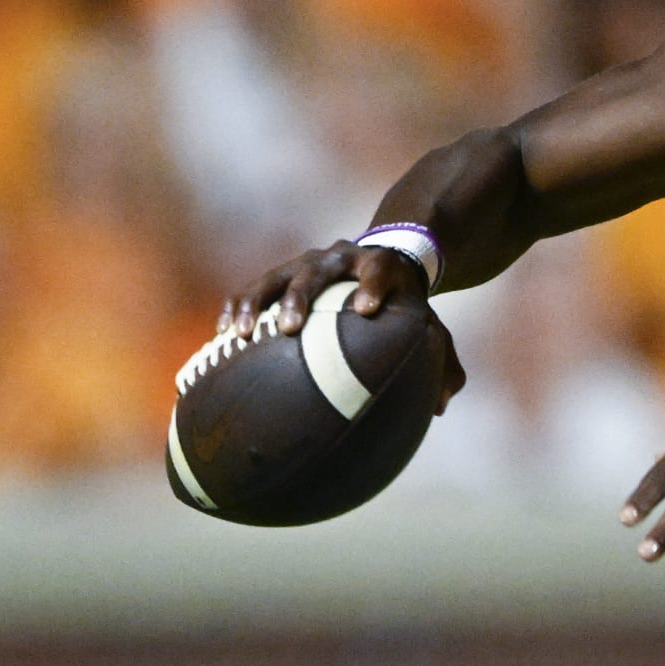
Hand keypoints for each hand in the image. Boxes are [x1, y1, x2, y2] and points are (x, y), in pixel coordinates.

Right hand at [217, 240, 467, 412]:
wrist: (382, 260)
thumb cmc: (402, 304)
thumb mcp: (425, 322)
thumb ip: (441, 358)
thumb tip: (443, 407)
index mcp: (382, 266)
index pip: (379, 269)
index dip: (373, 285)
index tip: (365, 310)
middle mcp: (340, 258)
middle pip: (316, 272)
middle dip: (301, 297)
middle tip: (290, 328)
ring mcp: (306, 263)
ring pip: (276, 277)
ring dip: (256, 303)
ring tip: (237, 334)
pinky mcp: (281, 274)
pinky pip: (253, 288)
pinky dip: (237, 308)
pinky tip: (221, 337)